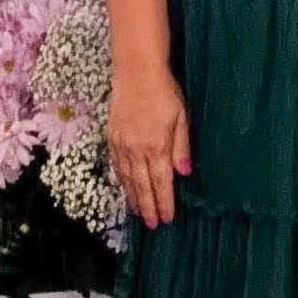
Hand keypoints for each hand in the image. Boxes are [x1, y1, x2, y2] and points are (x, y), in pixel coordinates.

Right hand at [108, 70, 191, 227]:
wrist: (136, 72)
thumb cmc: (164, 92)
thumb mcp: (181, 117)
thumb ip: (181, 147)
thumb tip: (184, 173)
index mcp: (157, 146)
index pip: (161, 182)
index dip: (164, 202)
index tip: (167, 219)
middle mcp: (137, 149)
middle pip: (143, 185)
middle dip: (148, 207)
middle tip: (153, 225)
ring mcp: (122, 144)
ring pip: (128, 178)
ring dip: (134, 198)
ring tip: (139, 213)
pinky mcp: (113, 137)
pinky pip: (117, 165)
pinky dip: (122, 180)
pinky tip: (126, 188)